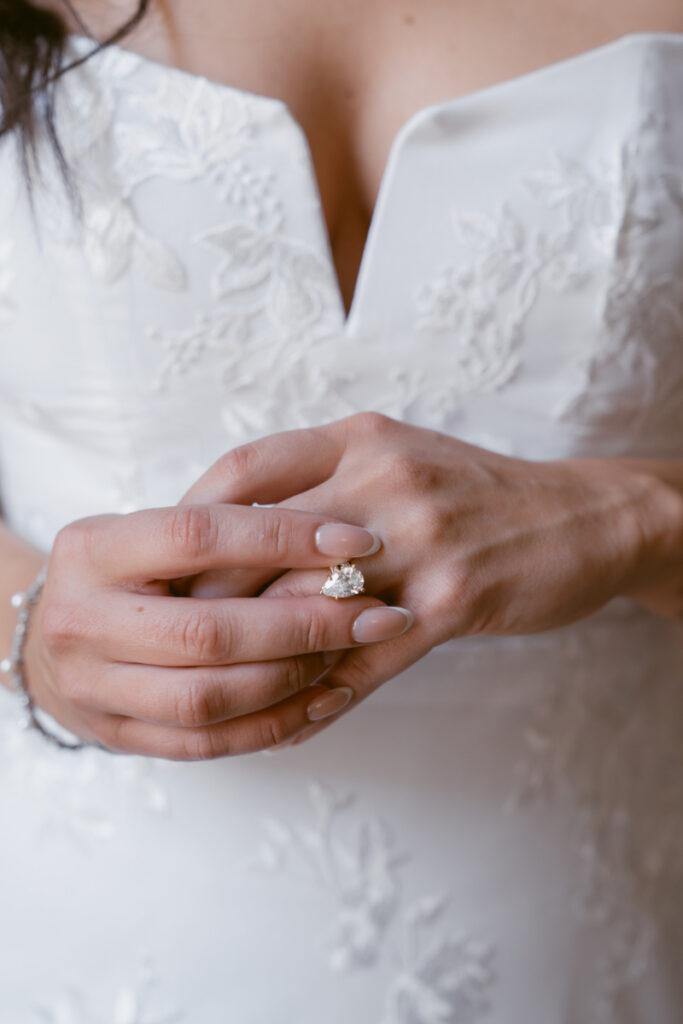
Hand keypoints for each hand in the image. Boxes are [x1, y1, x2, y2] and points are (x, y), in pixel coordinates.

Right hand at [23, 502, 411, 758]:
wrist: (47, 639)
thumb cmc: (123, 573)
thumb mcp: (149, 531)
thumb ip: (220, 527)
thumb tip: (332, 535)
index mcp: (93, 549)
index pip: (197, 534)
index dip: (283, 537)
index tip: (355, 540)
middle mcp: (82, 620)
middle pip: (209, 629)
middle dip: (305, 623)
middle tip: (374, 612)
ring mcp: (94, 688)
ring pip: (210, 696)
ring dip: (295, 677)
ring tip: (353, 653)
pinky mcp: (118, 737)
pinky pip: (208, 742)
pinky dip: (275, 722)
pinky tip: (326, 697)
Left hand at [181, 412, 670, 744]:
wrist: (581, 518)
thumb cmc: (475, 494)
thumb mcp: (397, 456)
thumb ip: (323, 477)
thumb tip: (235, 524)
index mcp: (359, 438)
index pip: (244, 473)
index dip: (191, 522)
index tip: (167, 567)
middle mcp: (382, 479)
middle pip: (257, 543)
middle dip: (205, 598)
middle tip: (169, 640)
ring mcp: (419, 539)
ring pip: (303, 606)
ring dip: (255, 659)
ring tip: (215, 692)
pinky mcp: (454, 599)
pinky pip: (365, 659)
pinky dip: (321, 697)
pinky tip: (291, 721)